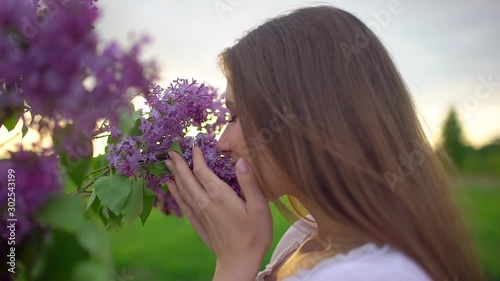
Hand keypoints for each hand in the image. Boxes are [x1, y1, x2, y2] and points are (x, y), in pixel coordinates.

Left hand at [165, 146, 272, 278]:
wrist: (239, 262)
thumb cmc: (254, 235)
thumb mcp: (259, 207)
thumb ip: (249, 183)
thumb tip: (241, 160)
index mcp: (220, 196)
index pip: (203, 171)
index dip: (197, 157)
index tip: (194, 145)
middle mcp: (205, 202)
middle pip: (187, 179)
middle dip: (179, 164)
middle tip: (171, 151)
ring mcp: (200, 214)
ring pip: (182, 190)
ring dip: (174, 175)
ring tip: (167, 164)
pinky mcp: (199, 223)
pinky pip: (182, 204)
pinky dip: (175, 193)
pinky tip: (171, 187)